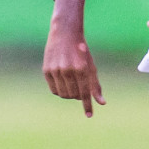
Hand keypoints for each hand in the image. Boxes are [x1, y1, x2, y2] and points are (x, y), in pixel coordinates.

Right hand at [43, 0, 104, 115]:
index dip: (87, 105)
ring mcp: (56, 70)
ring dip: (70, 95)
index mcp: (82, 69)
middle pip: (74, 96)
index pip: (85, 93)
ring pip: (63, 94)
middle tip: (81, 89)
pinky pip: (54, 90)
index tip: (89, 115)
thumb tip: (102, 103)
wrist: (64, 33)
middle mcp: (68, 70)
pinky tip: (64, 83)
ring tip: (73, 85)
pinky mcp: (46, 70)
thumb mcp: (91, 65)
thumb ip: (95, 85)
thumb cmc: (81, 51)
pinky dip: (60, 91)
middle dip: (79, 96)